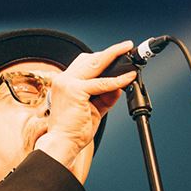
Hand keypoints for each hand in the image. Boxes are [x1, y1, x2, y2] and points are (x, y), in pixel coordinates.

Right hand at [34, 40, 137, 167]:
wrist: (62, 143)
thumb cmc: (74, 130)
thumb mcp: (94, 110)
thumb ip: (105, 96)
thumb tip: (119, 86)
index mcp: (65, 84)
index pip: (84, 65)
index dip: (102, 59)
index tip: (117, 54)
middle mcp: (64, 80)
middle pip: (89, 59)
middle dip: (109, 52)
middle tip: (126, 46)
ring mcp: (68, 84)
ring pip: (95, 63)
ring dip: (113, 55)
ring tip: (127, 51)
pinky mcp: (75, 91)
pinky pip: (102, 83)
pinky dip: (117, 80)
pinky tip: (127, 77)